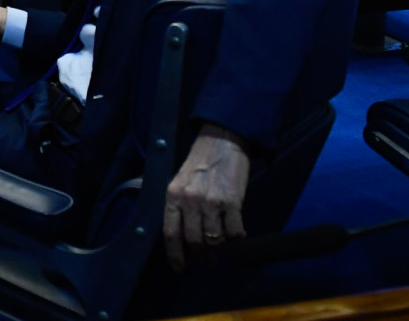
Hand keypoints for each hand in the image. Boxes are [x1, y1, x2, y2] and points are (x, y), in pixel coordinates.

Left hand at [163, 124, 250, 270]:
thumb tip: (181, 235)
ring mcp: (211, 202)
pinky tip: (237, 236)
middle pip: (194, 241)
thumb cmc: (200, 162)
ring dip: (220, 248)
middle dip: (201, 255)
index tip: (179, 268)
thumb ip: (178, 205)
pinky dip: (237, 239)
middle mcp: (190, 200)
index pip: (170, 233)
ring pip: (214, 239)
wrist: (222, 140)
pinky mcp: (232, 202)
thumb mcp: (179, 181)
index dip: (175, 255)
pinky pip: (234, 231)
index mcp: (173, 195)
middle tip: (207, 260)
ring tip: (222, 247)